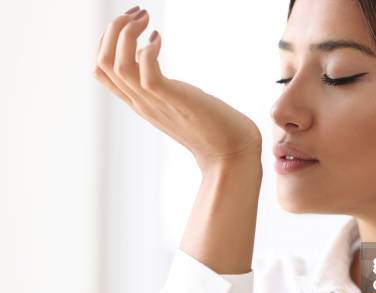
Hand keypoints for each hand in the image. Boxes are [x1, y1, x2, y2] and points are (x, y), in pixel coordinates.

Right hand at [93, 6, 262, 168]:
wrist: (232, 154)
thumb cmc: (214, 127)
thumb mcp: (176, 101)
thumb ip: (160, 85)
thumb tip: (148, 57)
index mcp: (140, 102)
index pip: (101, 70)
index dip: (106, 40)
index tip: (130, 22)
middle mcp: (141, 103)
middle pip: (101, 63)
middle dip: (113, 30)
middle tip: (138, 13)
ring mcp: (155, 103)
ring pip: (116, 65)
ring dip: (126, 33)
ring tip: (146, 18)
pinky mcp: (174, 101)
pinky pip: (145, 73)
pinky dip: (148, 49)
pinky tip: (160, 38)